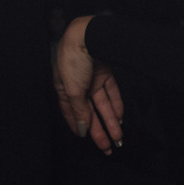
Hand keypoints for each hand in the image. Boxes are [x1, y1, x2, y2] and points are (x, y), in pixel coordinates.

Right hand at [53, 16, 123, 150]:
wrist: (87, 36)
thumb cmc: (72, 60)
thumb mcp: (72, 90)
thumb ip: (78, 111)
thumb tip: (82, 129)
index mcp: (63, 88)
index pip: (71, 112)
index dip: (79, 127)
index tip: (86, 141)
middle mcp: (78, 85)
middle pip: (90, 112)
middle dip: (98, 131)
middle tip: (107, 148)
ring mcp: (92, 79)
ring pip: (102, 106)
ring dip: (110, 123)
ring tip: (117, 139)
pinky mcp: (105, 73)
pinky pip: (111, 94)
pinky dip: (116, 106)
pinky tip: (120, 119)